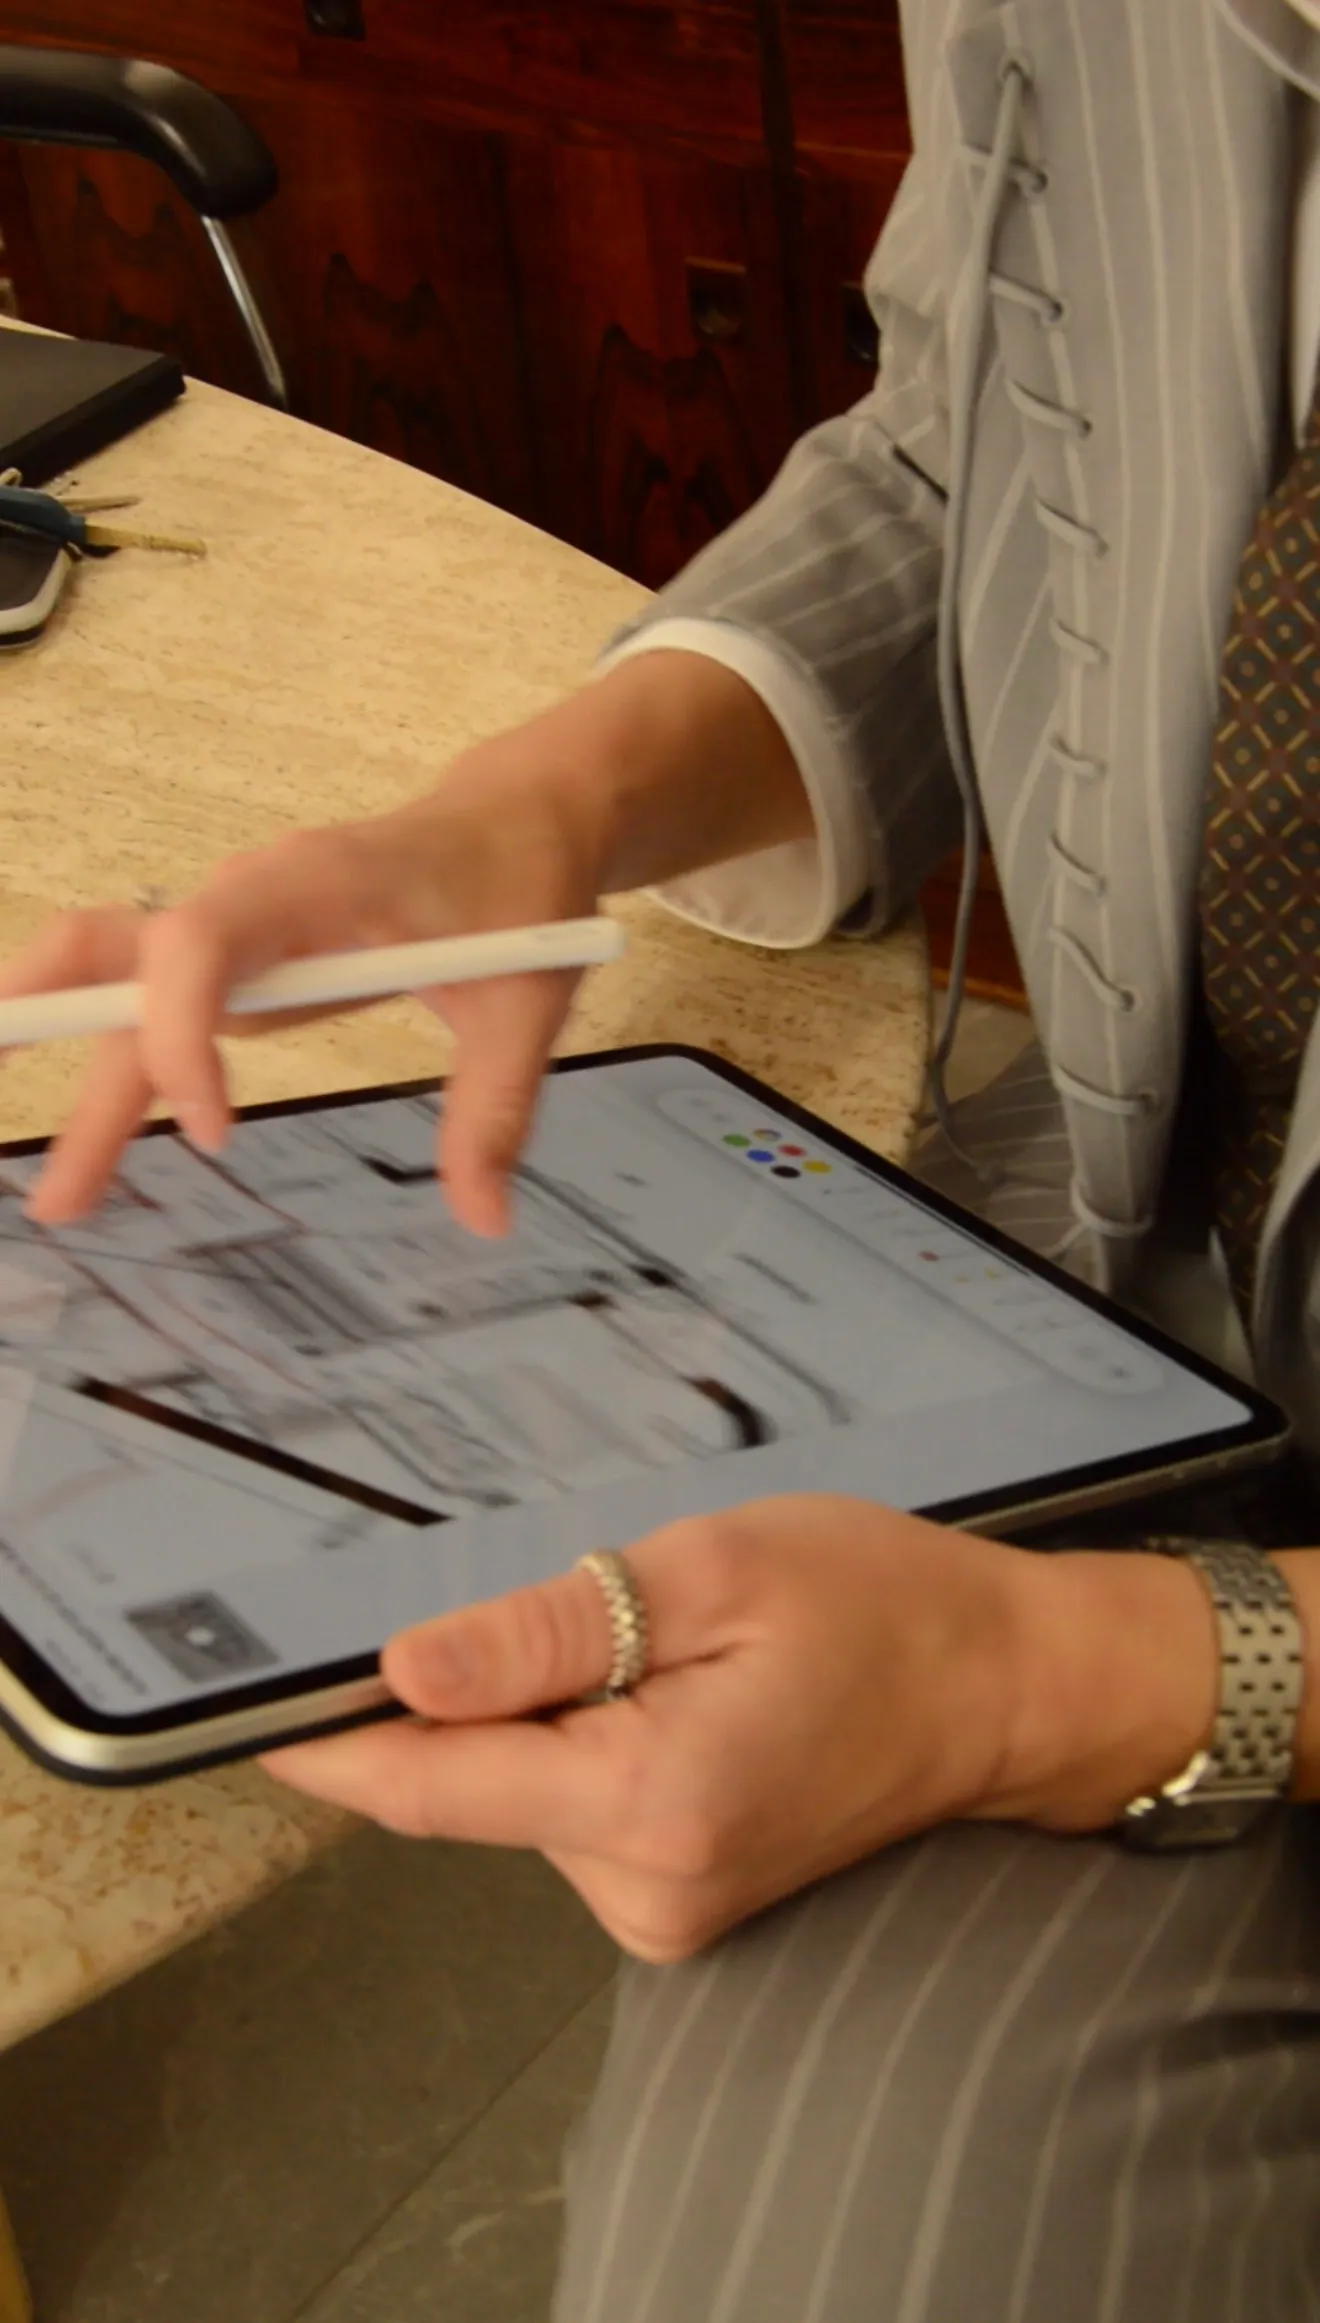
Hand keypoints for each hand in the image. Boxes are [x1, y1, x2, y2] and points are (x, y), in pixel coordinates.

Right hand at [0, 747, 600, 1238]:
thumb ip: (496, 1109)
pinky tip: (93, 1130)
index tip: (216, 1130)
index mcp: (315, 882)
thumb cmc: (518, 893)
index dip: (183, 1030)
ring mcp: (234, 926)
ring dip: (80, 1074)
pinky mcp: (236, 957)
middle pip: (126, 966)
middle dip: (73, 1058)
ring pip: (123, 989)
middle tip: (57, 1187)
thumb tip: (485, 1219)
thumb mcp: (526, 1003)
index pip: (199, 941)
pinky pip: (152, 1000)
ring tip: (61, 1191)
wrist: (514, 821)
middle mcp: (250, 896)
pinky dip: (112, 1059)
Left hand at [263, 1496, 1047, 1962]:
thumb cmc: (881, 1607)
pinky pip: (578, 1812)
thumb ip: (550, 1629)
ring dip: (549, 1712)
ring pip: (524, 1794)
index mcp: (648, 1801)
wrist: (1002, 1686)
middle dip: (481, 1689)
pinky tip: (676, 1690)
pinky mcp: (679, 1902)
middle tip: (580, 1596)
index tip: (250, 1697)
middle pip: (471, 1784)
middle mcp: (644, 1887)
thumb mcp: (713, 1571)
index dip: (328, 1738)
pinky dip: (591, 1745)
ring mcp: (666, 1909)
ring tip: (662, 1639)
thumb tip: (405, 1671)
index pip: (426, 1786)